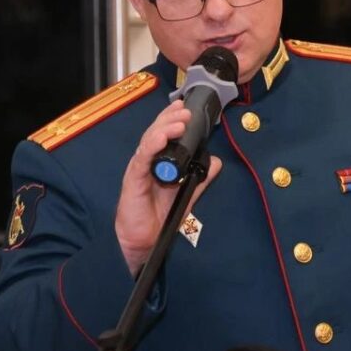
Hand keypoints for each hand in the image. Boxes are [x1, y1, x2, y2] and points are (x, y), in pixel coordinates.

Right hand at [115, 101, 222, 275]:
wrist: (145, 241)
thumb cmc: (160, 218)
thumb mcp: (187, 194)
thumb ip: (201, 178)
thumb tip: (217, 162)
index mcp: (159, 163)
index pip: (164, 135)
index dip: (172, 120)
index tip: (185, 110)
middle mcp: (148, 163)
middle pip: (156, 133)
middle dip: (170, 119)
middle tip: (184, 112)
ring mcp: (139, 170)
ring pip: (148, 142)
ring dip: (163, 129)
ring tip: (178, 122)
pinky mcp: (133, 180)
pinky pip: (142, 160)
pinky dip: (151, 147)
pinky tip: (160, 138)